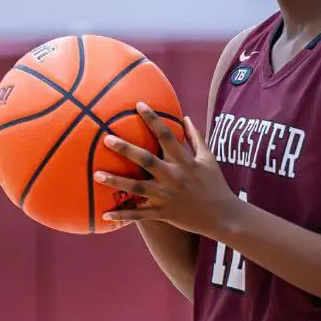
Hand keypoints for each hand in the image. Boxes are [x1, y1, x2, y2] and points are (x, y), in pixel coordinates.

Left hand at [94, 103, 239, 238]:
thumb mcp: (209, 158)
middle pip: (147, 160)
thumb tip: (185, 117)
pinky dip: (124, 214)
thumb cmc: (215, 184)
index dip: (153, 119)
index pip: (167, 136)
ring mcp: (167, 196)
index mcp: (185, 162)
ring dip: (117, 181)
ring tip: (96, 174)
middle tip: (106, 138)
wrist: (223, 216)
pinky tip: (105, 213)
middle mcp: (174, 177)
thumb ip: (196, 137)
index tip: (139, 105)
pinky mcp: (164, 213)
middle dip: (126, 149)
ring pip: (138, 187)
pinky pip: (140, 215)